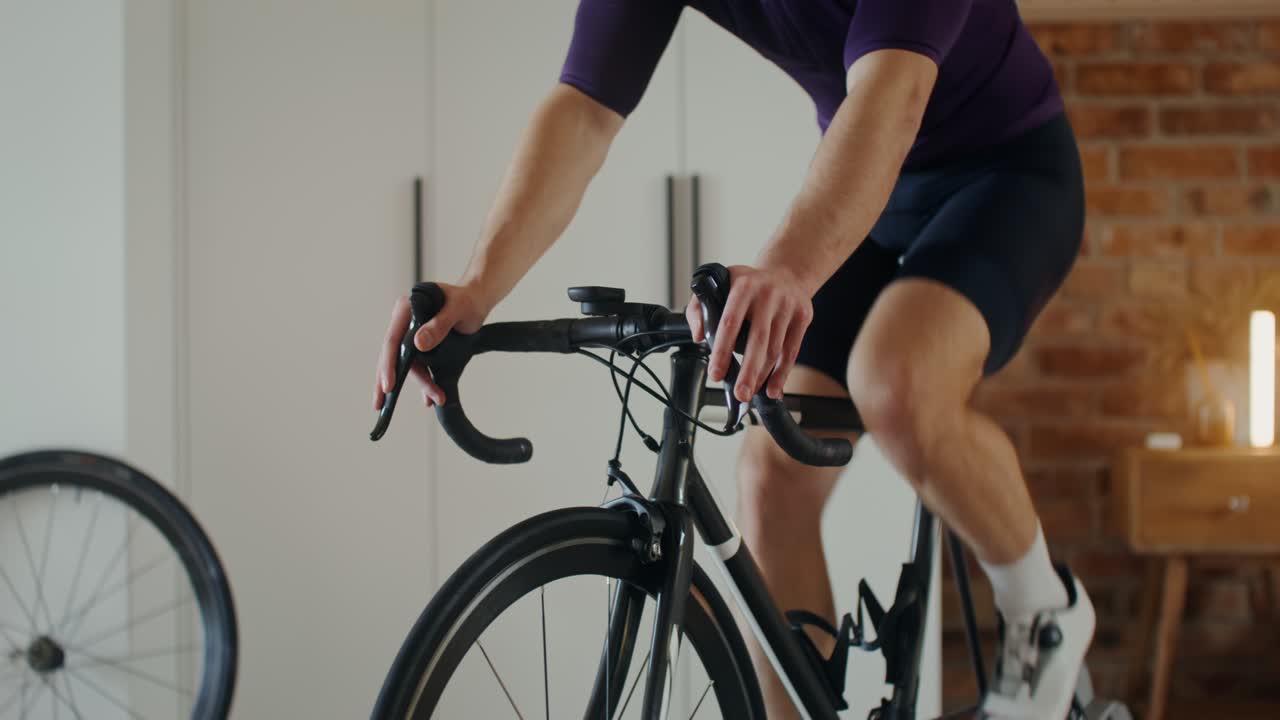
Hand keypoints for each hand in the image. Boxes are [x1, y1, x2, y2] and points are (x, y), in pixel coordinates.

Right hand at [374, 282, 489, 408]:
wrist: (477, 301)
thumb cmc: (467, 300)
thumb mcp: (457, 309)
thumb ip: (439, 324)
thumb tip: (418, 344)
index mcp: (405, 309)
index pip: (392, 340)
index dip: (389, 364)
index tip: (389, 385)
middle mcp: (404, 323)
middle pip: (394, 356)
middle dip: (389, 381)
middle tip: (382, 405)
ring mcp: (412, 335)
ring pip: (408, 364)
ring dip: (420, 384)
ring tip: (434, 400)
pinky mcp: (422, 345)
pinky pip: (419, 366)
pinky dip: (425, 382)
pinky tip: (429, 399)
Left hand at [685, 265, 812, 402]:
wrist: (786, 272)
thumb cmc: (748, 284)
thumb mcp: (719, 284)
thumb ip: (699, 307)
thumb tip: (699, 335)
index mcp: (744, 287)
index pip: (731, 322)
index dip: (722, 350)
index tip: (716, 373)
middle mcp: (768, 295)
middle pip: (758, 340)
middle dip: (748, 371)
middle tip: (740, 393)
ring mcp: (788, 306)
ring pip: (775, 349)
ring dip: (763, 376)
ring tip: (750, 392)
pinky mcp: (803, 317)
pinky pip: (792, 351)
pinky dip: (783, 373)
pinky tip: (773, 388)